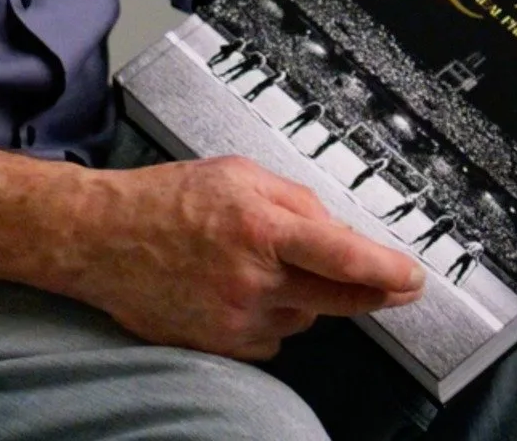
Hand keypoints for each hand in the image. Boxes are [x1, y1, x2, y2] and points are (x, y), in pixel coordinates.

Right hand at [61, 154, 424, 359]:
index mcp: (260, 225)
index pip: (341, 254)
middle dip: (369, 291)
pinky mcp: (223, 344)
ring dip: (304, 293)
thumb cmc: (167, 200)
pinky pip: (275, 335)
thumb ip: (295, 200)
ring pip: (305, 314)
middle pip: (336, 297)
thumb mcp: (239, 173)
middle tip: (392, 284)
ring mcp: (236, 317)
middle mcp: (251, 277)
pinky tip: (240, 289)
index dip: (385, 270)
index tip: (414, 278)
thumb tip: (336, 230)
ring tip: (260, 263)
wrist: (103, 239)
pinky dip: (274, 315)